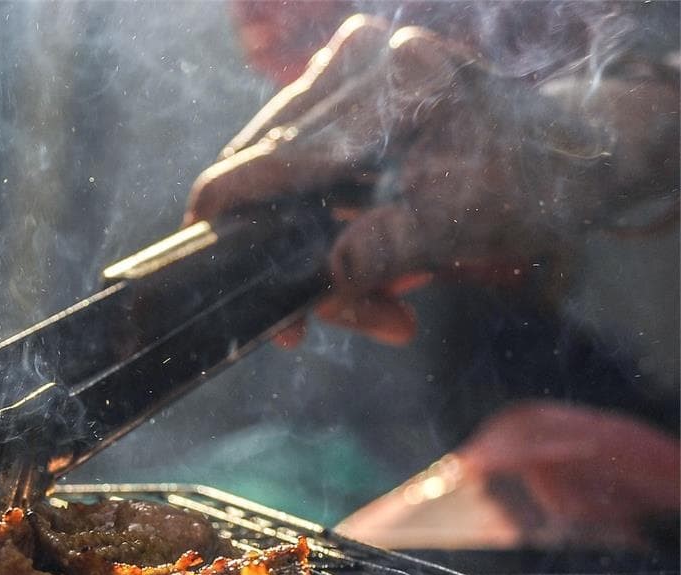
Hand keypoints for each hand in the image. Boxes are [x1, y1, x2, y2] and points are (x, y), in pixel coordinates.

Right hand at [187, 15, 611, 345]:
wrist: (564, 153)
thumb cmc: (521, 187)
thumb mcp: (465, 226)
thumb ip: (391, 248)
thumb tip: (327, 278)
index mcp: (392, 84)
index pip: (277, 153)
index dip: (229, 213)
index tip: (198, 256)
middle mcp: (359, 61)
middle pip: (270, 172)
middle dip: (286, 255)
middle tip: (309, 327)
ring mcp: (345, 69)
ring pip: (278, 177)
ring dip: (308, 248)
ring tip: (373, 303)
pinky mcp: (339, 89)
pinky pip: (296, 167)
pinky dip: (318, 223)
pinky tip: (359, 260)